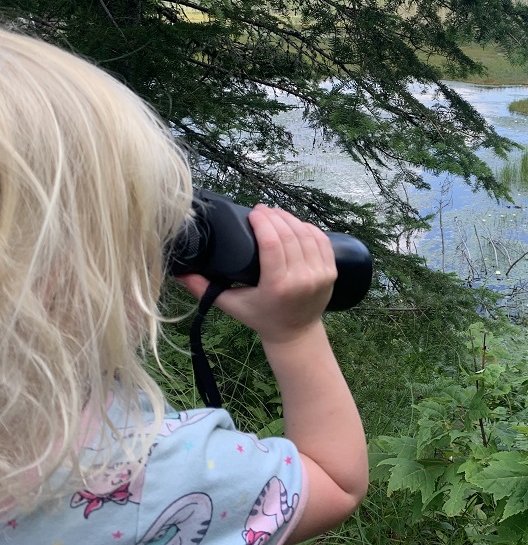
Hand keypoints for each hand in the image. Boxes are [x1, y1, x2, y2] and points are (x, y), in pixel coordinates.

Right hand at [176, 205, 336, 343]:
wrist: (296, 334)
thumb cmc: (261, 318)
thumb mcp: (232, 305)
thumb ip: (204, 289)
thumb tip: (178, 272)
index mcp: (277, 286)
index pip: (274, 243)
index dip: (264, 222)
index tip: (253, 212)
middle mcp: (302, 279)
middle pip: (290, 234)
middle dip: (275, 216)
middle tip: (261, 210)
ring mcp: (320, 275)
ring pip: (307, 233)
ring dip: (291, 218)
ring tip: (275, 214)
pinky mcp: (331, 272)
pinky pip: (322, 240)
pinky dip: (308, 227)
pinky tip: (295, 222)